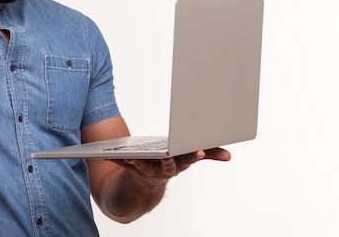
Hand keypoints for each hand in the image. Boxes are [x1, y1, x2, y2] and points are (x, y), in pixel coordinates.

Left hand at [110, 147, 230, 189]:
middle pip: (168, 164)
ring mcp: (148, 172)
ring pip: (143, 166)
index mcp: (179, 164)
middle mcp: (165, 170)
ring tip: (131, 155)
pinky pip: (124, 164)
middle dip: (168, 159)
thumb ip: (207, 153)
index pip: (189, 159)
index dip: (194, 155)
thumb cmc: (169, 164)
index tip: (199, 150)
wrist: (145, 188)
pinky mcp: (132, 170)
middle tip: (167, 153)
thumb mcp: (187, 158)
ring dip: (137, 162)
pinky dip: (118, 159)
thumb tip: (228, 156)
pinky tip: (110, 153)